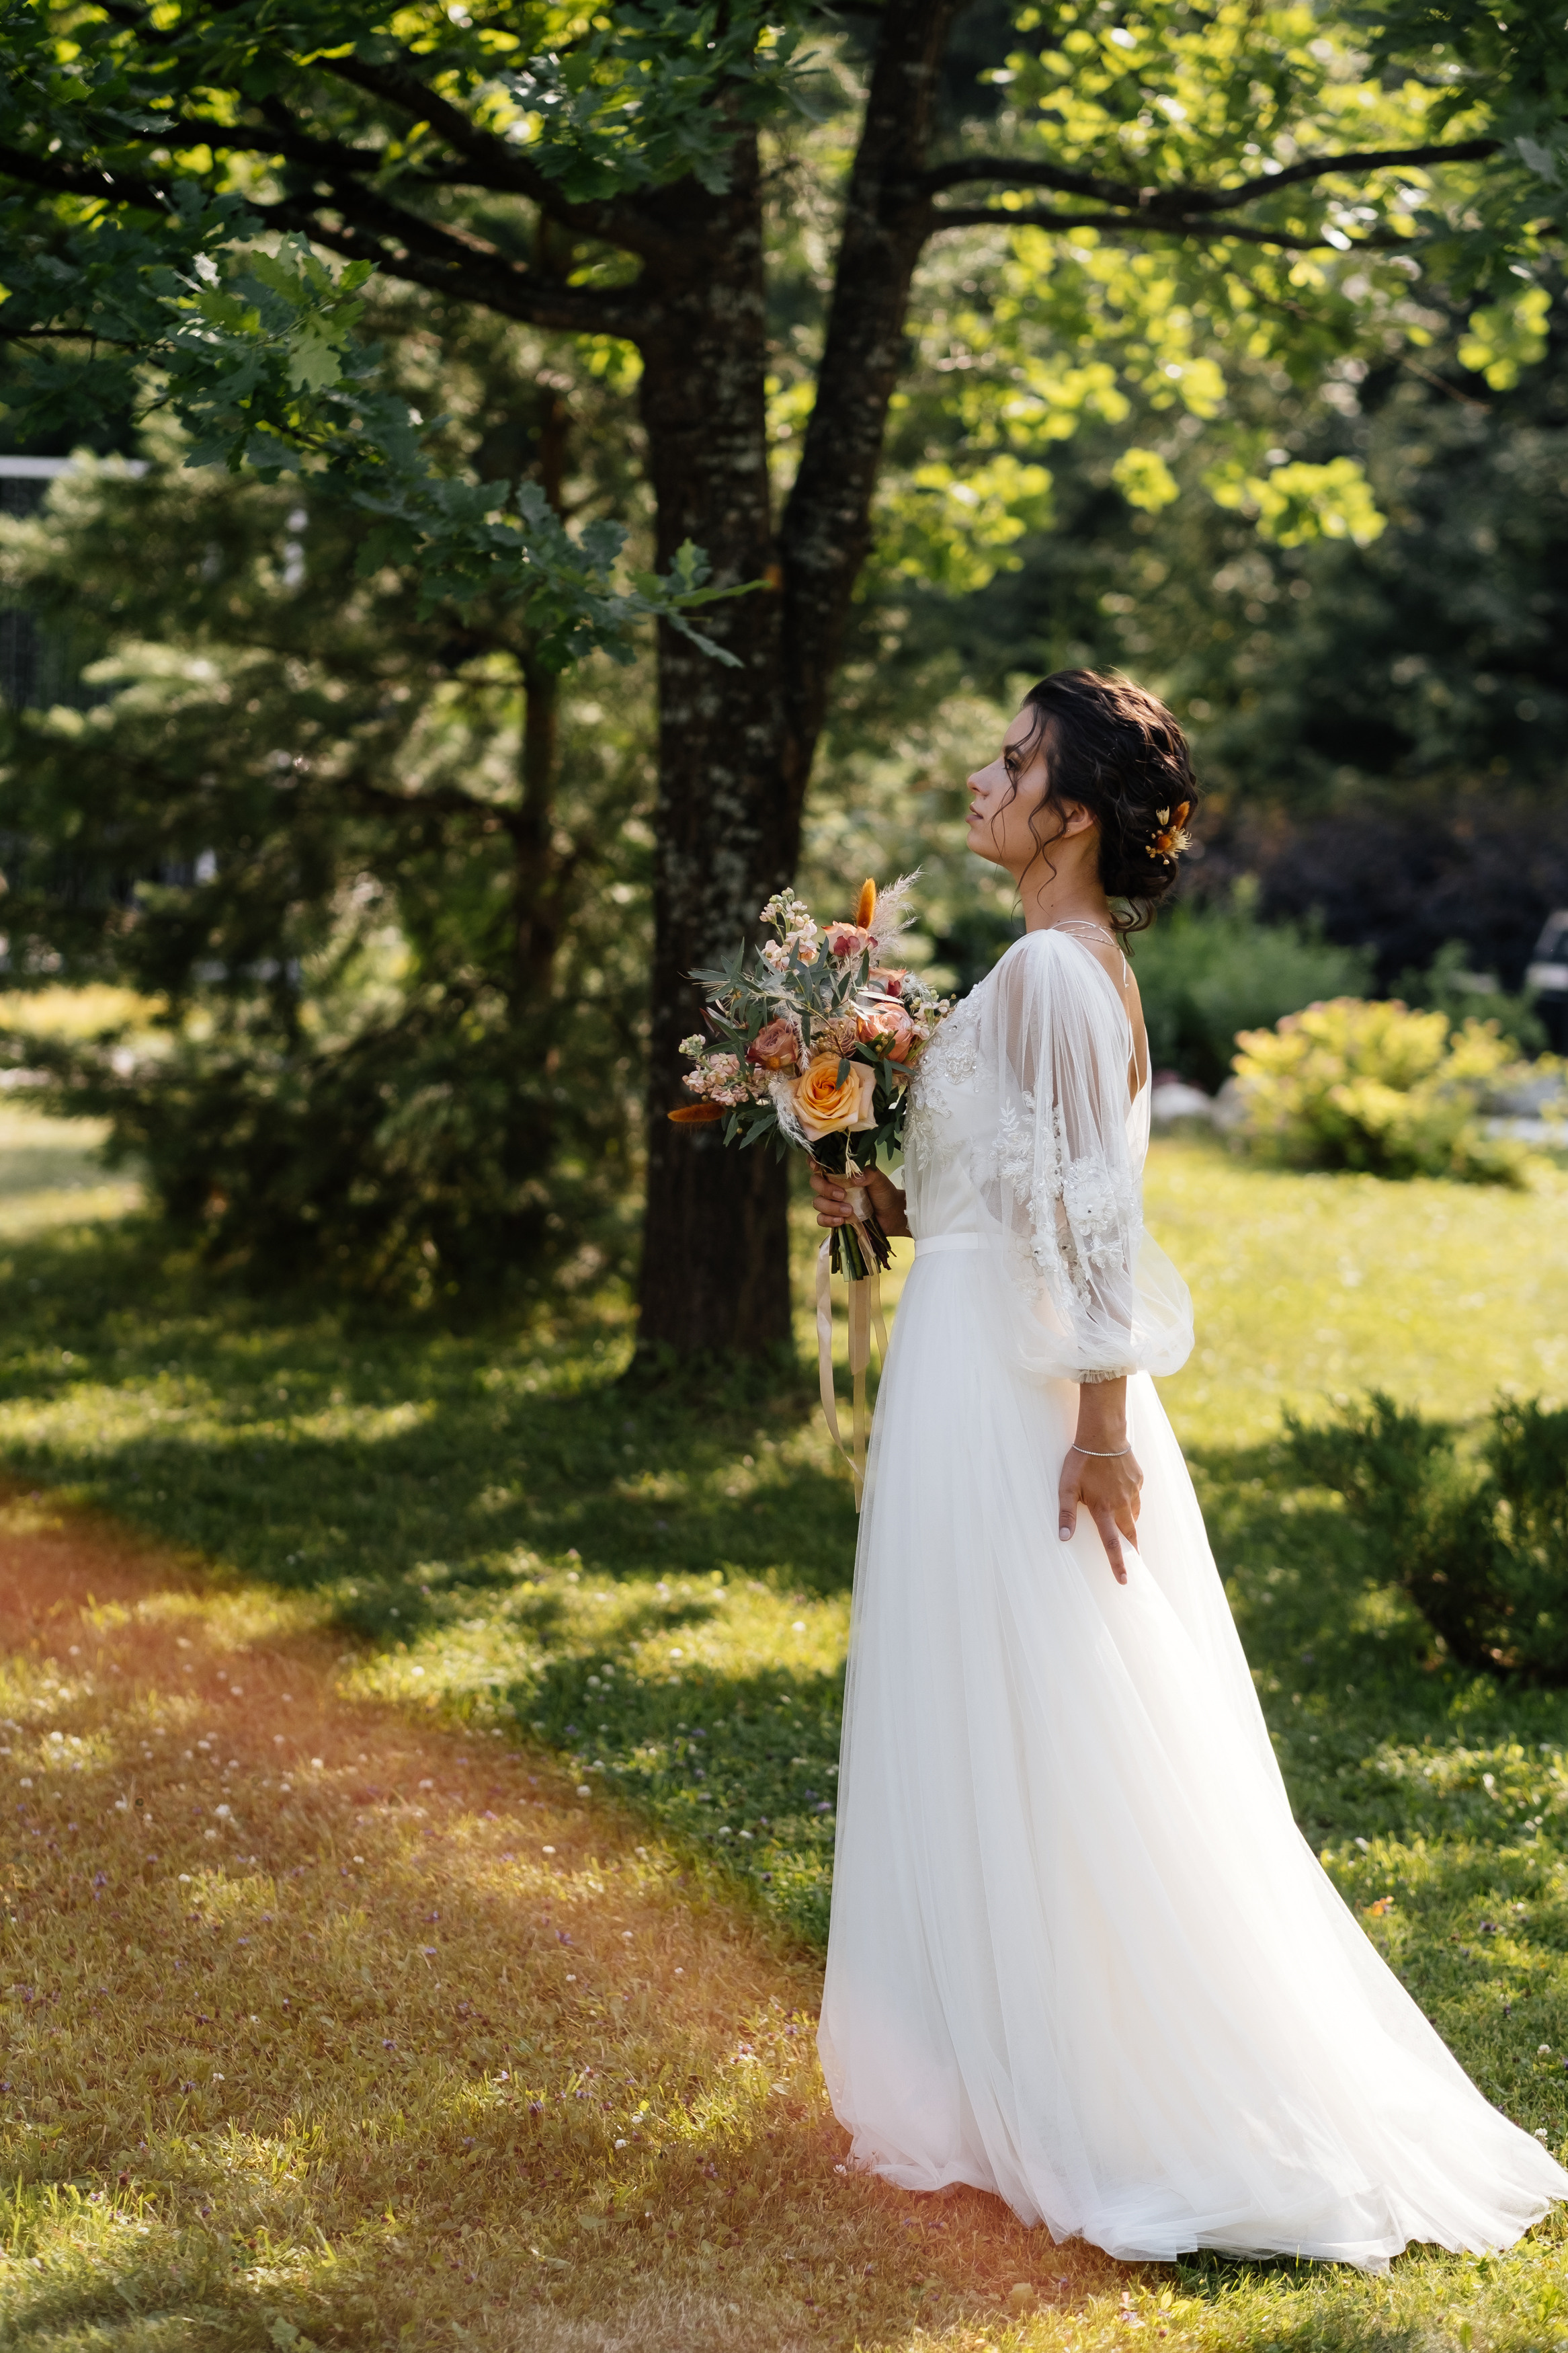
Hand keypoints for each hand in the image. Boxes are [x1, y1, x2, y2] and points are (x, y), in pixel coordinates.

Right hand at [808, 1163, 909, 1237]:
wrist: (892, 1215)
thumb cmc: (885, 1193)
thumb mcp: (880, 1181)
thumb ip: (869, 1174)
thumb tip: (855, 1177)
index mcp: (841, 1172)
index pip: (821, 1164)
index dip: (813, 1162)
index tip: (817, 1167)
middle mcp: (833, 1185)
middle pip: (815, 1182)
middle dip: (825, 1189)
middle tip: (842, 1195)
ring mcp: (832, 1202)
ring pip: (817, 1202)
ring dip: (830, 1207)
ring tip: (849, 1211)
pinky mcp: (834, 1218)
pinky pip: (821, 1219)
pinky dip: (828, 1220)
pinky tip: (841, 1221)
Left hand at [1058, 1443, 1142, 1584]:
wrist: (1104, 1435)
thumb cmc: (1081, 1461)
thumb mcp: (1067, 1487)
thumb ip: (1066, 1513)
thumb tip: (1064, 1537)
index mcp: (1104, 1509)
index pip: (1111, 1543)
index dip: (1117, 1563)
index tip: (1124, 1580)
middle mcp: (1121, 1504)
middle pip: (1129, 1533)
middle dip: (1132, 1549)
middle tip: (1135, 1561)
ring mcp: (1132, 1491)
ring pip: (1133, 1514)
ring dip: (1129, 1523)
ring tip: (1123, 1525)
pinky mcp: (1139, 1480)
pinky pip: (1135, 1496)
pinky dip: (1130, 1500)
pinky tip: (1121, 1492)